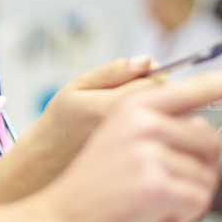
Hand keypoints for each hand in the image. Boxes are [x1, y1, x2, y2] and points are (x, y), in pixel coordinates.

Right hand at [33, 60, 221, 221]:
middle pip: (213, 141)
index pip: (200, 86)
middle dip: (201, 172)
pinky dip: (180, 219)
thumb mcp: (120, 145)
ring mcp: (149, 149)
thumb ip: (161, 128)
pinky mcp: (156, 183)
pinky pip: (197, 202)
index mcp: (134, 105)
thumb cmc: (89, 193)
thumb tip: (210, 126)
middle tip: (164, 190)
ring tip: (149, 204)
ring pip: (208, 176)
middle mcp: (142, 120)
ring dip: (188, 200)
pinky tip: (148, 218)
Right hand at [34, 55, 164, 155]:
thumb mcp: (79, 86)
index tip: (139, 76)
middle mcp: (131, 132)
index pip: (158, 83)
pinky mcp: (143, 162)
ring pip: (171, 121)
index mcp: (114, 108)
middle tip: (135, 96)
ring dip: (163, 112)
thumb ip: (113, 72)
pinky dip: (158, 131)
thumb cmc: (64, 120)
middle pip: (171, 102)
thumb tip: (148, 60)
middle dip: (160, 93)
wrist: (51, 161)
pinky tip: (137, 133)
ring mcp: (139, 151)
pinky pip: (163, 140)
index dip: (153, 74)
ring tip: (136, 116)